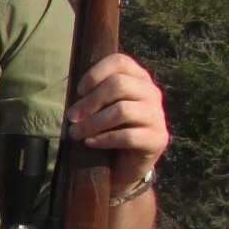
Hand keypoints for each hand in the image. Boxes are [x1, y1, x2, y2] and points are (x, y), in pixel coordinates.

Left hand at [67, 51, 169, 186]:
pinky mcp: (157, 139)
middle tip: (71, 117)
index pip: (120, 62)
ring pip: (122, 110)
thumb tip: (74, 93)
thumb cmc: (108, 130)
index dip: (96, 73)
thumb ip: (93, 94)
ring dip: (92, 123)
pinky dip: (104, 139)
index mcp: (138, 79)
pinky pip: (128, 136)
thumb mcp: (100, 108)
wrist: (124, 166)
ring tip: (75, 133)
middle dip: (90, 102)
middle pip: (119, 85)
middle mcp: (151, 93)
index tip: (79, 91)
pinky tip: (90, 143)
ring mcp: (157, 116)